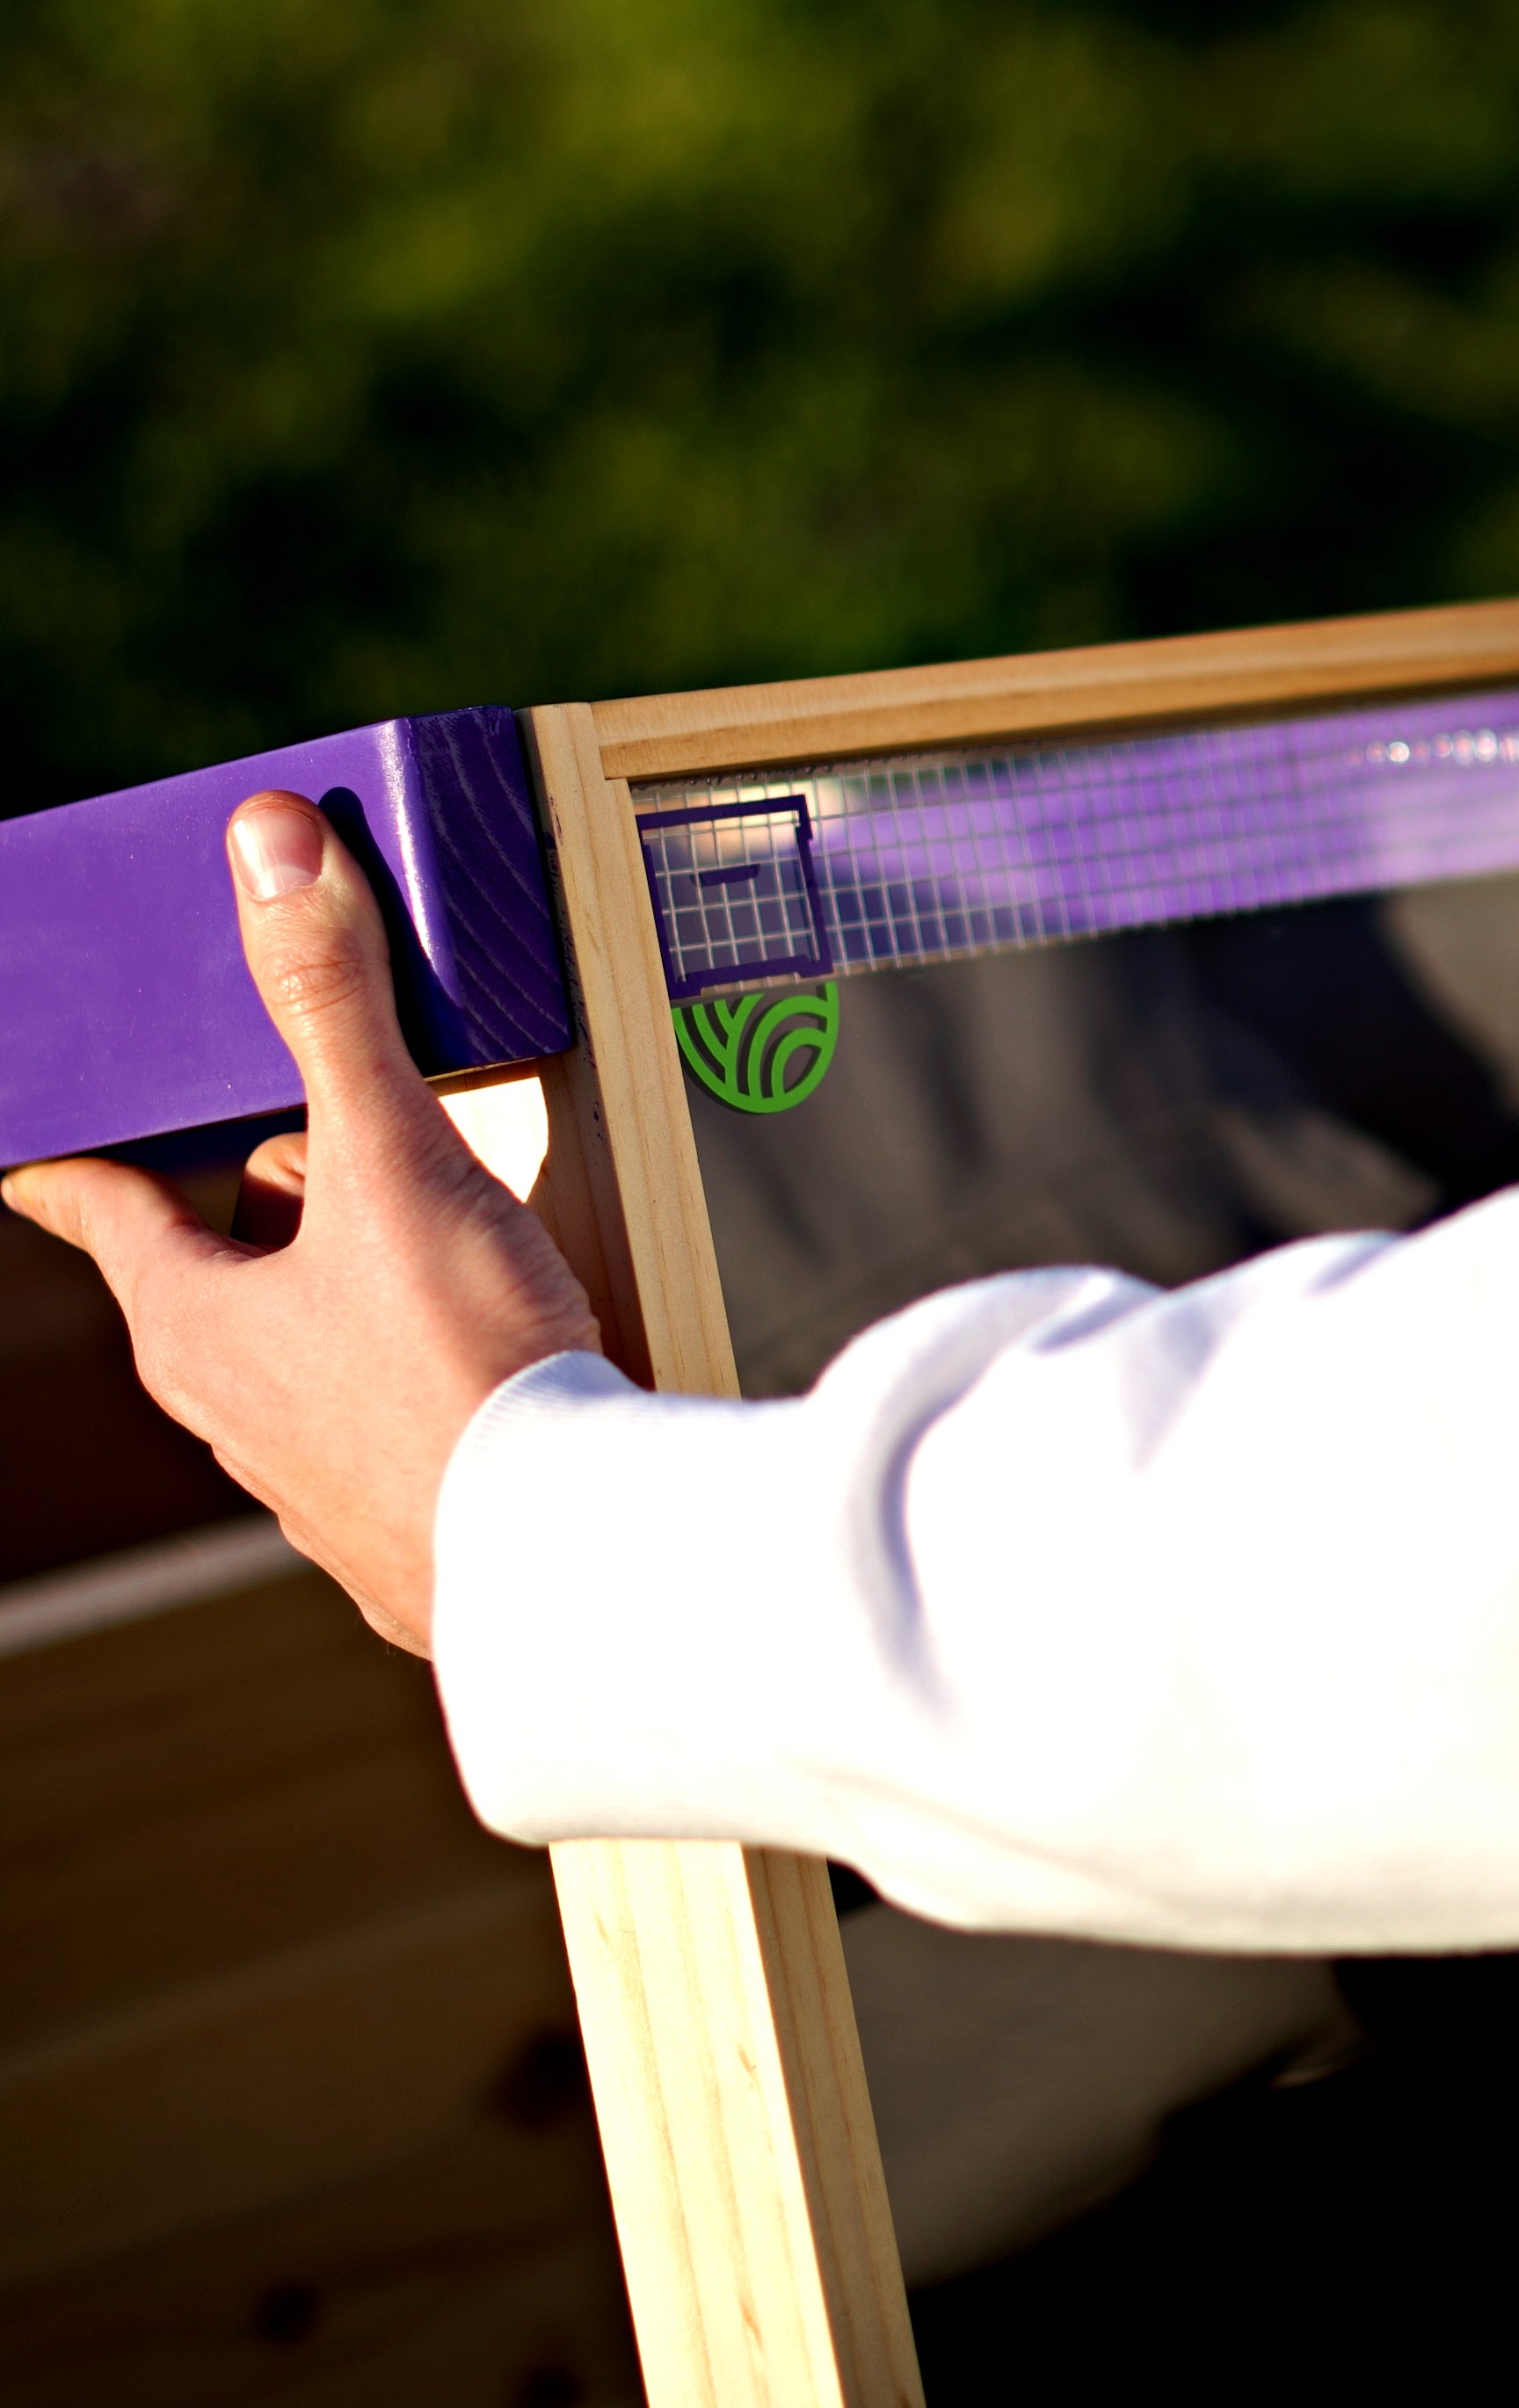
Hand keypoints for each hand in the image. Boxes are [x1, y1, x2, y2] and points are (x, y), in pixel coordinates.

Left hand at [0, 793, 600, 1652]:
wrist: (574, 1566)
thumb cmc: (460, 1365)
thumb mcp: (395, 1157)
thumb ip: (335, 1003)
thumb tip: (268, 841)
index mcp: (197, 1326)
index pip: (108, 1216)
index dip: (74, 1170)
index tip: (35, 1156)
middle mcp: (238, 1412)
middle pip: (228, 1264)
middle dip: (282, 1196)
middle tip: (347, 1131)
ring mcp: (321, 1477)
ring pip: (315, 1338)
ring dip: (364, 1278)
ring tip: (451, 1231)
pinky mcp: (411, 1519)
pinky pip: (397, 1406)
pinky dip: (430, 1359)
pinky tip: (497, 1348)